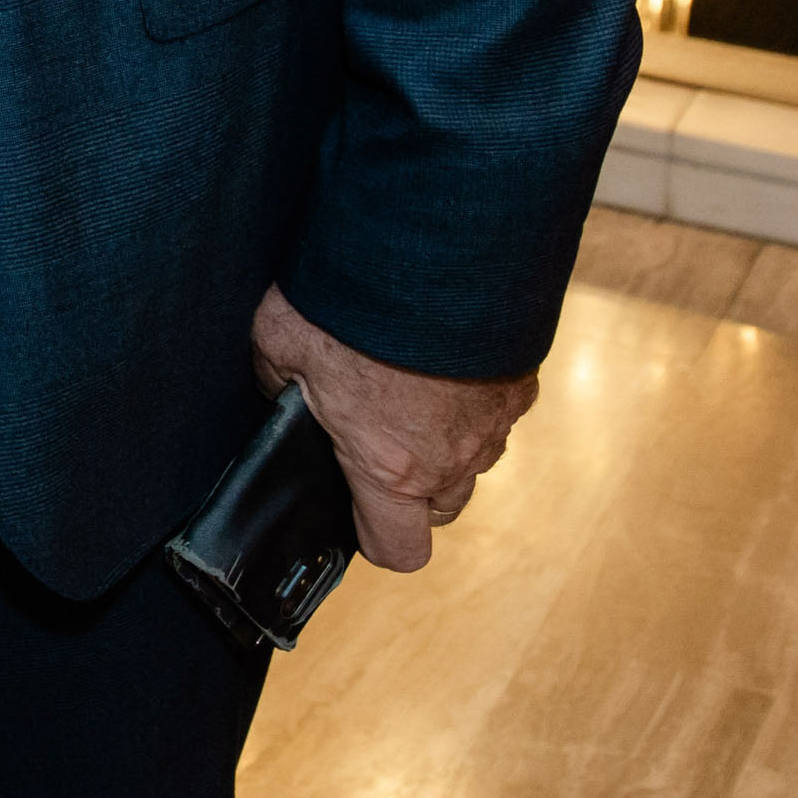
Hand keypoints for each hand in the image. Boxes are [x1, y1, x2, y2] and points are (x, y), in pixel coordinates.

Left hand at [250, 281, 536, 570]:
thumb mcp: (278, 343)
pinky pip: (496, 415)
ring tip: (405, 392)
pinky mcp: (521, 384)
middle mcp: (451, 458)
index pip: (398, 549)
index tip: (354, 510)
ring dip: (444, 444)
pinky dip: (472, 402)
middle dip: (411, 489)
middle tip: (374, 439)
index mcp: (390, 466)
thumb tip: (277, 391)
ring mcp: (494, 424)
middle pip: (440, 509)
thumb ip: (277, 382)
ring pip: (472, 462)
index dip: (374, 537)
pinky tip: (440, 360)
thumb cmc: (350, 303)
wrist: (434, 248)